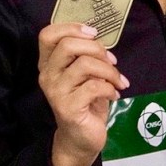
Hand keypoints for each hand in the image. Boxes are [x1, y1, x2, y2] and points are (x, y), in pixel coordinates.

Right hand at [38, 23, 128, 165]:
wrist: (80, 138)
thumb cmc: (85, 100)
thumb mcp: (85, 73)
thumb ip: (86, 55)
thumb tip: (99, 39)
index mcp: (49, 63)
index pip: (48, 34)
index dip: (71, 27)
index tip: (93, 33)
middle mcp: (47, 75)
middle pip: (68, 45)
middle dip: (97, 48)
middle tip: (111, 61)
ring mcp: (56, 92)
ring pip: (85, 64)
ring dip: (109, 70)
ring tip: (117, 81)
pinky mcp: (67, 108)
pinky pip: (94, 87)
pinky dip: (110, 88)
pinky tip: (114, 95)